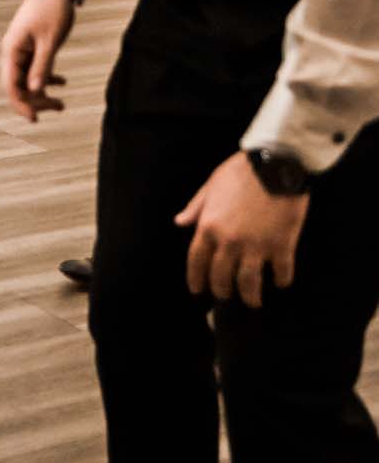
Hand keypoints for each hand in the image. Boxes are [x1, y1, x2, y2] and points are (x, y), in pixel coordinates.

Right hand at [0, 0, 73, 120]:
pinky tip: (63, 82)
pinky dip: (48, 78)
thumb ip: (42, 66)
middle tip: (58, 108)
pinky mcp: (31, 47)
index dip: (20, 104)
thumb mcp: (50, 41)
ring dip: (43, 92)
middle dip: (35, 101)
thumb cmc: (52, 10)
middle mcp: (13, 53)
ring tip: (62, 104)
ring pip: (27, 79)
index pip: (10, 85)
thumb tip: (34, 91)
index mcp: (11, 51)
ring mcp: (21, 50)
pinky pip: (35, 69)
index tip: (34, 119)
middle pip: (18, 86)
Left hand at [176, 152, 309, 307]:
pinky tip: (281, 282)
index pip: (196, 262)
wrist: (275, 162)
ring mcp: (256, 246)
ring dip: (250, 297)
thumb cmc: (241, 171)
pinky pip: (281, 272)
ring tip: (252, 301)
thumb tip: (180, 222)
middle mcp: (229, 241)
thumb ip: (196, 208)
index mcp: (209, 227)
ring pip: (249, 284)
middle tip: (226, 296)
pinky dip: (281, 280)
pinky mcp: (282, 245)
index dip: (196, 279)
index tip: (198, 290)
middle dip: (222, 291)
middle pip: (221, 278)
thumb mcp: (211, 186)